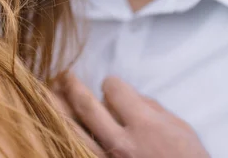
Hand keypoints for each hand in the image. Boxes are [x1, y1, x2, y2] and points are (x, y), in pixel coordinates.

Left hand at [60, 74, 210, 157]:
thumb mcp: (180, 128)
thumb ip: (152, 108)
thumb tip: (129, 96)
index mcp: (144, 125)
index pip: (115, 91)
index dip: (112, 84)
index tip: (110, 85)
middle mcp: (122, 142)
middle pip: (87, 107)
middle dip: (73, 87)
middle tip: (64, 76)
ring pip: (74, 130)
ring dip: (58, 109)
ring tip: (46, 93)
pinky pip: (79, 150)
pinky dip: (67, 136)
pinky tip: (59, 125)